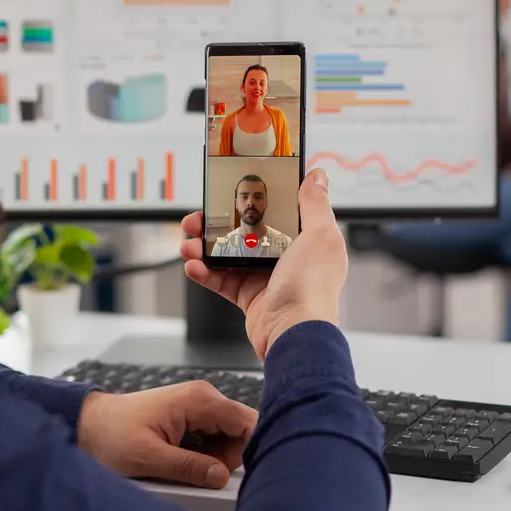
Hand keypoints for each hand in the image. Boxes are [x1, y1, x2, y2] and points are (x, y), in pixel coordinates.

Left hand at [76, 382, 256, 488]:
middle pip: (241, 431)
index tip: (230, 472)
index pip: (247, 422)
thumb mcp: (149, 458)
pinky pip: (214, 437)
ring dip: (215, 458)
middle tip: (198, 472)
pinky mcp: (192, 415)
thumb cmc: (112, 436)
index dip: (247, 450)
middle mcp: (204, 397)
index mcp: (199, 400)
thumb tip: (222, 477)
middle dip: (228, 457)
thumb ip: (189, 467)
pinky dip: (204, 454)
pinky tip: (181, 459)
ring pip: (229, 436)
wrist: (89, 425)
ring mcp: (198, 405)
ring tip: (183, 464)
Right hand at [179, 168, 347, 359]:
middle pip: (246, 231)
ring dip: (205, 246)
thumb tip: (317, 176)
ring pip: (229, 254)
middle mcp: (286, 257)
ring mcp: (266, 277)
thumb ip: (315, 204)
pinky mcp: (249, 297)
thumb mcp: (320, 235)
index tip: (234, 189)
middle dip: (219, 223)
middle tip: (200, 218)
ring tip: (189, 242)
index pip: (277, 211)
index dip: (255, 199)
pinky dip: (204, 272)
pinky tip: (193, 264)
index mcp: (305, 240)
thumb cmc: (313, 288)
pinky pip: (221, 279)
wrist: (294, 334)